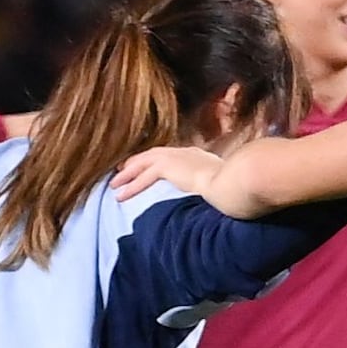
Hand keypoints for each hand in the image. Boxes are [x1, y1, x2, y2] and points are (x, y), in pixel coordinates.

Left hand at [112, 142, 227, 202]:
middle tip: (120, 171)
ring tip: (114, 185)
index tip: (145, 167)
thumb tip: (216, 191)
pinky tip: (121, 196)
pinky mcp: (168, 166)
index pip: (169, 155)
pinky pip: (144, 178)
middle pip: (152, 155)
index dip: (154, 161)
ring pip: (143, 164)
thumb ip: (212, 182)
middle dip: (135, 163)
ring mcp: (175, 157)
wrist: (231, 181)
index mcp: (196, 154)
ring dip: (127, 175)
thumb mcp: (221, 180)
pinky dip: (131, 186)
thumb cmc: (232, 184)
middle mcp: (184, 152)